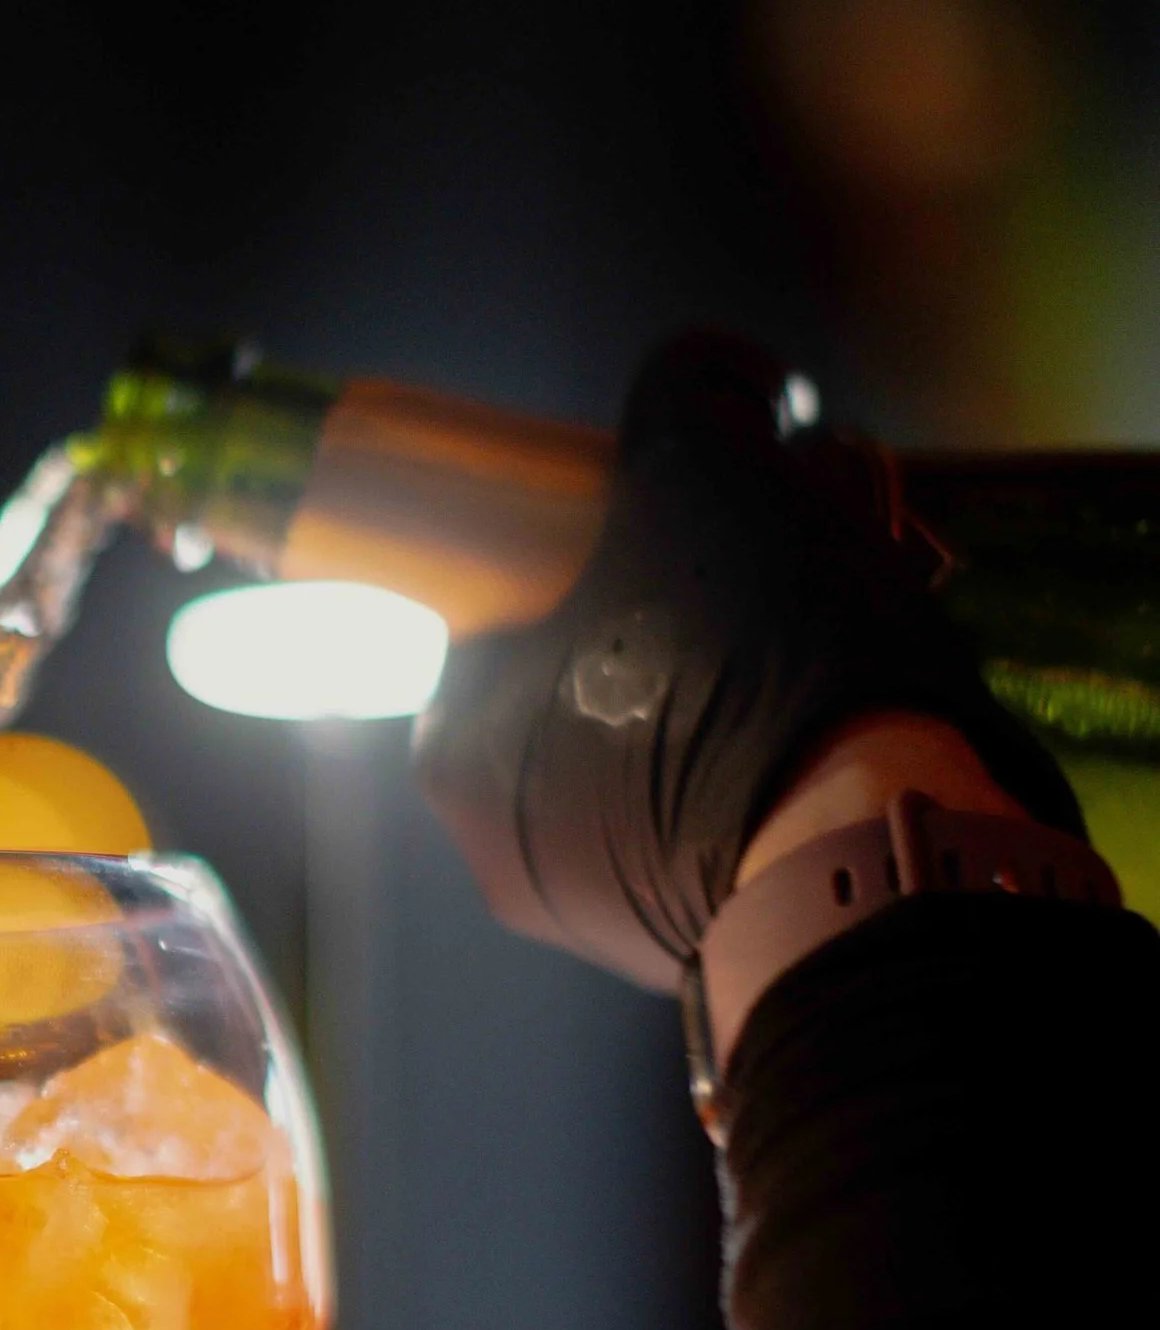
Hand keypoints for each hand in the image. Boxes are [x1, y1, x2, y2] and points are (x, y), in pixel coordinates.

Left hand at [412, 334, 1082, 989]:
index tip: (673, 524)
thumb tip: (721, 373)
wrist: (873, 854)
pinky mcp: (704, 955)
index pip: (493, 621)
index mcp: (455, 746)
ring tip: (835, 626)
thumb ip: (689, 397)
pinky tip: (852, 721)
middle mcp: (502, 850)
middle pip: (587, 687)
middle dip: (680, 614)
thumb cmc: (745, 663)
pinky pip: (724, 829)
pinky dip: (775, 771)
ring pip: (661, 757)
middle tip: (777, 561)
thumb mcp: (701, 476)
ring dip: (738, 686)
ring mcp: (599, 916)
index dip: (583, 553)